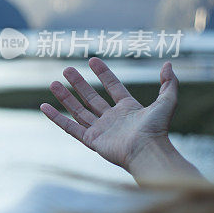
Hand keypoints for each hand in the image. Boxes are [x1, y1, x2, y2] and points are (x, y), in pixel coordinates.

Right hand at [40, 57, 202, 182]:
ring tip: (53, 83)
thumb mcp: (167, 102)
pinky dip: (57, 118)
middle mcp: (112, 119)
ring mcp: (101, 130)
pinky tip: (45, 107)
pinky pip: (70, 127)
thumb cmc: (158, 130)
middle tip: (67, 69)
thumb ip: (168, 83)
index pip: (113, 87)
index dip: (103, 73)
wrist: (148, 152)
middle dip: (79, 83)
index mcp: (128, 109)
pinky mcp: (91, 140)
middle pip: (91, 97)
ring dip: (66, 97)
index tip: (92, 60)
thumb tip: (168, 65)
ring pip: (78, 110)